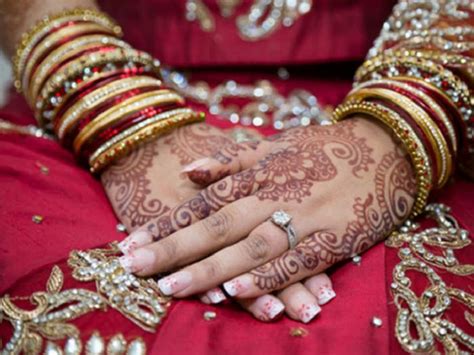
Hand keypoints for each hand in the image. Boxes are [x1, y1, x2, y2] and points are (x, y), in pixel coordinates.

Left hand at [101, 122, 334, 321]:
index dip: (166, 222)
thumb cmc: (324, 148)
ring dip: (212, 268)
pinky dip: (268, 278)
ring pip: (250, 247)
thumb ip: (232, 159)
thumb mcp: (276, 144)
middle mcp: (274, 195)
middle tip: (134, 266)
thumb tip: (188, 169)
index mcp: (258, 173)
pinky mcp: (334, 239)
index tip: (131, 241)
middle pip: (217, 226)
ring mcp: (304, 218)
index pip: (202, 202)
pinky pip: (296, 262)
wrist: (385, 149)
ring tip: (173, 287)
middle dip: (174, 248)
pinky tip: (238, 292)